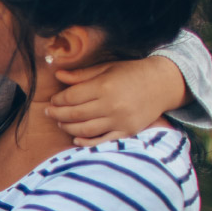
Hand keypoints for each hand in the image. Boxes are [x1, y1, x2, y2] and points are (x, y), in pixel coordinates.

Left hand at [47, 56, 188, 145]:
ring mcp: (120, 121)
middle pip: (75, 114)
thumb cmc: (131, 73)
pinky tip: (76, 138)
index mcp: (105, 87)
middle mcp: (112, 105)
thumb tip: (57, 75)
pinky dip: (87, 142)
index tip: (52, 100)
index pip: (71, 97)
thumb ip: (81, 74)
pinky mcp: (127, 132)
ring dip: (68, 128)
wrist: (163, 84)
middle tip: (48, 112)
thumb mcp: (106, 68)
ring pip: (85, 130)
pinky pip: (103, 141)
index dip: (58, 100)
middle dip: (57, 114)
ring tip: (60, 122)